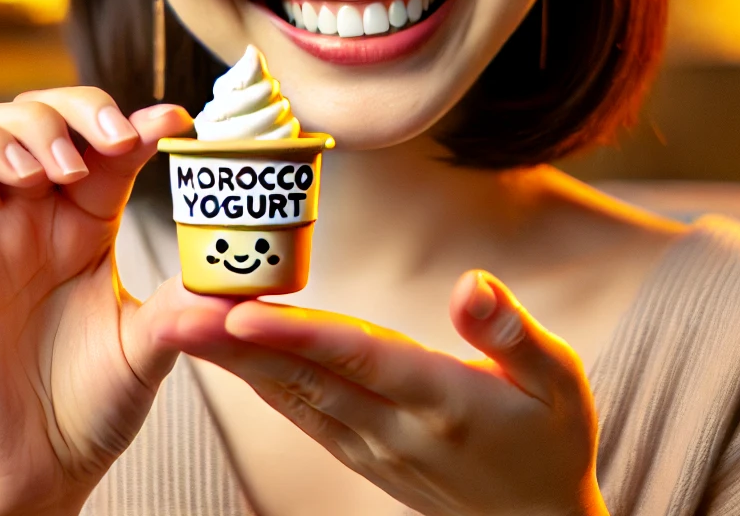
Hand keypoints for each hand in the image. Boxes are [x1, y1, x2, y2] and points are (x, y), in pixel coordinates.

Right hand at [0, 89, 225, 515]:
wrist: (42, 471)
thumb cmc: (95, 405)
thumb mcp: (151, 346)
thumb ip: (185, 304)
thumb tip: (244, 277)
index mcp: (84, 221)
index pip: (96, 140)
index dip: (127, 119)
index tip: (171, 122)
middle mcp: (27, 220)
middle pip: (24, 118)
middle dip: (58, 115)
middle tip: (94, 149)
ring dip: (0, 139)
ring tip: (39, 173)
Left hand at [168, 271, 608, 515]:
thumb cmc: (554, 444)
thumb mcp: (561, 383)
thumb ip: (512, 333)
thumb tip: (472, 285)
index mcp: (443, 400)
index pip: (358, 360)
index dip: (298, 336)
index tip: (242, 314)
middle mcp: (396, 427)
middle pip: (305, 378)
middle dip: (238, 345)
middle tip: (177, 309)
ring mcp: (372, 446)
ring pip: (292, 397)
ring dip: (235, 362)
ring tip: (182, 322)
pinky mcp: (360, 453)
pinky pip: (300, 413)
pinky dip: (259, 384)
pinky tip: (225, 357)